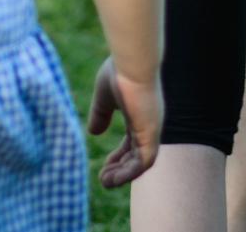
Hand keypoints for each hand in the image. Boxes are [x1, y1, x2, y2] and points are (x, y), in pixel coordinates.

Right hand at [85, 57, 162, 187]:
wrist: (133, 63)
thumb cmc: (120, 73)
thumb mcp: (105, 96)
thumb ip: (100, 113)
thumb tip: (93, 132)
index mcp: (140, 114)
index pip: (133, 142)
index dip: (120, 156)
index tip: (105, 165)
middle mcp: (149, 123)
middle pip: (137, 154)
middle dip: (121, 168)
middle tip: (103, 178)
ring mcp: (152, 128)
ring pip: (142, 161)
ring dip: (124, 174)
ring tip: (106, 182)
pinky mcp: (151, 132)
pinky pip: (145, 161)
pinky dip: (130, 172)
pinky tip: (114, 178)